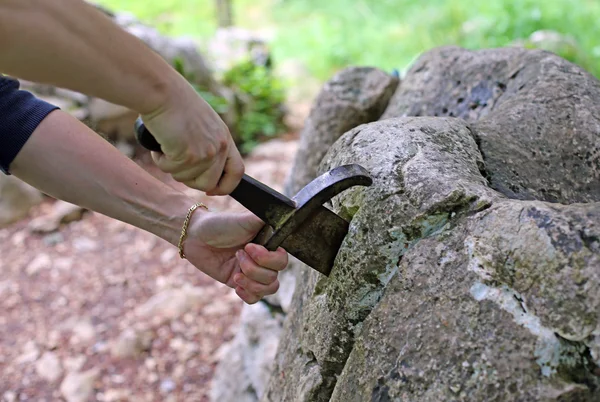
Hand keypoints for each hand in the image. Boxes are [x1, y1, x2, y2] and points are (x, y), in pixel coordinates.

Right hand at [141, 79, 243, 194]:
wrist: (162, 91)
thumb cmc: (175, 104)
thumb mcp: (203, 125)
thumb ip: (208, 145)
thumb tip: (202, 171)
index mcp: (225, 138)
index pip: (237, 172)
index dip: (226, 186)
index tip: (212, 191)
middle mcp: (219, 146)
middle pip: (208, 183)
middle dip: (189, 179)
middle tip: (175, 162)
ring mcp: (206, 152)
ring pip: (187, 179)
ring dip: (172, 167)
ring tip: (167, 145)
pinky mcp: (188, 155)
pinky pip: (170, 170)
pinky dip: (160, 160)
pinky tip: (160, 142)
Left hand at [183, 209, 287, 303]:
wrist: (196, 236)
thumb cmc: (220, 224)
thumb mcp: (245, 219)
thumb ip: (265, 220)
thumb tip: (285, 213)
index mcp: (268, 245)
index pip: (282, 261)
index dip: (269, 259)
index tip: (250, 247)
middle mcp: (263, 260)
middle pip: (274, 278)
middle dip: (254, 269)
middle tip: (237, 253)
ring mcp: (252, 273)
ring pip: (266, 290)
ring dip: (250, 281)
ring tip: (235, 270)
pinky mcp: (239, 283)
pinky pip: (254, 298)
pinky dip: (247, 294)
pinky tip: (236, 285)